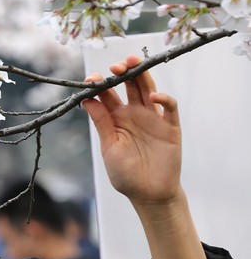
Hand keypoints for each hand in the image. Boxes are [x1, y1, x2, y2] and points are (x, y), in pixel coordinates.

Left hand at [82, 54, 182, 206]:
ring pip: (149, 89)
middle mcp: (134, 114)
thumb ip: (101, 122)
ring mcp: (153, 118)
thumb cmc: (125, 173)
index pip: (107, 95)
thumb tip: (87, 99)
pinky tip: (154, 96)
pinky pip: (170, 108)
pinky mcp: (170, 127)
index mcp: (116, 119)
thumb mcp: (109, 146)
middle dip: (123, 71)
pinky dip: (164, 99)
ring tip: (133, 64)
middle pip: (130, 85)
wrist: (148, 193)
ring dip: (142, 75)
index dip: (100, 84)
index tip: (90, 79)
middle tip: (116, 66)